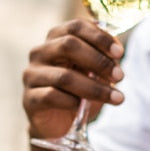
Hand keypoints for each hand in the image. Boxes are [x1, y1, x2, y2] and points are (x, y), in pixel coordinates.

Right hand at [22, 18, 124, 139]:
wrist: (59, 124)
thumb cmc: (79, 92)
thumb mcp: (96, 72)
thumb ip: (105, 58)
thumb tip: (116, 52)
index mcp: (56, 39)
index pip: (76, 26)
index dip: (100, 37)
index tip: (119, 53)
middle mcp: (40, 52)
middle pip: (68, 45)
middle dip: (98, 61)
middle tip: (119, 76)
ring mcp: (32, 75)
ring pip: (64, 76)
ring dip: (94, 87)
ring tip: (115, 98)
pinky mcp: (29, 98)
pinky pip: (52, 96)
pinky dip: (72, 101)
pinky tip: (82, 106)